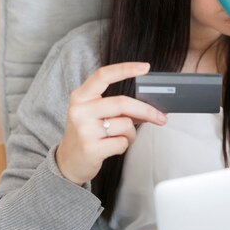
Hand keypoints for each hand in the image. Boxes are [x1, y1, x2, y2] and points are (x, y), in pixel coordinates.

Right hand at [56, 62, 167, 185]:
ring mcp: (84, 130)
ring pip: (125, 125)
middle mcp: (80, 110)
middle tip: (161, 117)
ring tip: (120, 137)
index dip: (125, 69)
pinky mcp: (91, 148)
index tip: (145, 67)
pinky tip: (112, 147)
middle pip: (122, 103)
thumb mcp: (96, 114)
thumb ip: (118, 106)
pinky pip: (122, 142)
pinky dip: (124, 145)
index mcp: (80, 96)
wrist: (69, 162)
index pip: (103, 75)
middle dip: (146, 111)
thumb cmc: (88, 133)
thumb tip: (150, 105)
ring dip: (131, 133)